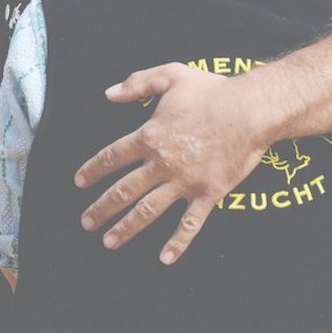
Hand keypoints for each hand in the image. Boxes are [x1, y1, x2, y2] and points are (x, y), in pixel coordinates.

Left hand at [74, 63, 274, 264]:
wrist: (252, 110)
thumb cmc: (212, 91)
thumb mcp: (170, 75)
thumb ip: (137, 83)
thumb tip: (109, 93)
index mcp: (150, 135)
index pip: (112, 157)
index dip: (92, 170)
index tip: (79, 183)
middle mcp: (162, 162)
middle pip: (123, 190)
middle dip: (101, 208)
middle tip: (86, 223)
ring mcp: (185, 181)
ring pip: (148, 210)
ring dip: (126, 228)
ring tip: (109, 242)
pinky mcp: (209, 193)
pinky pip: (190, 223)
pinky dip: (178, 242)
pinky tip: (164, 258)